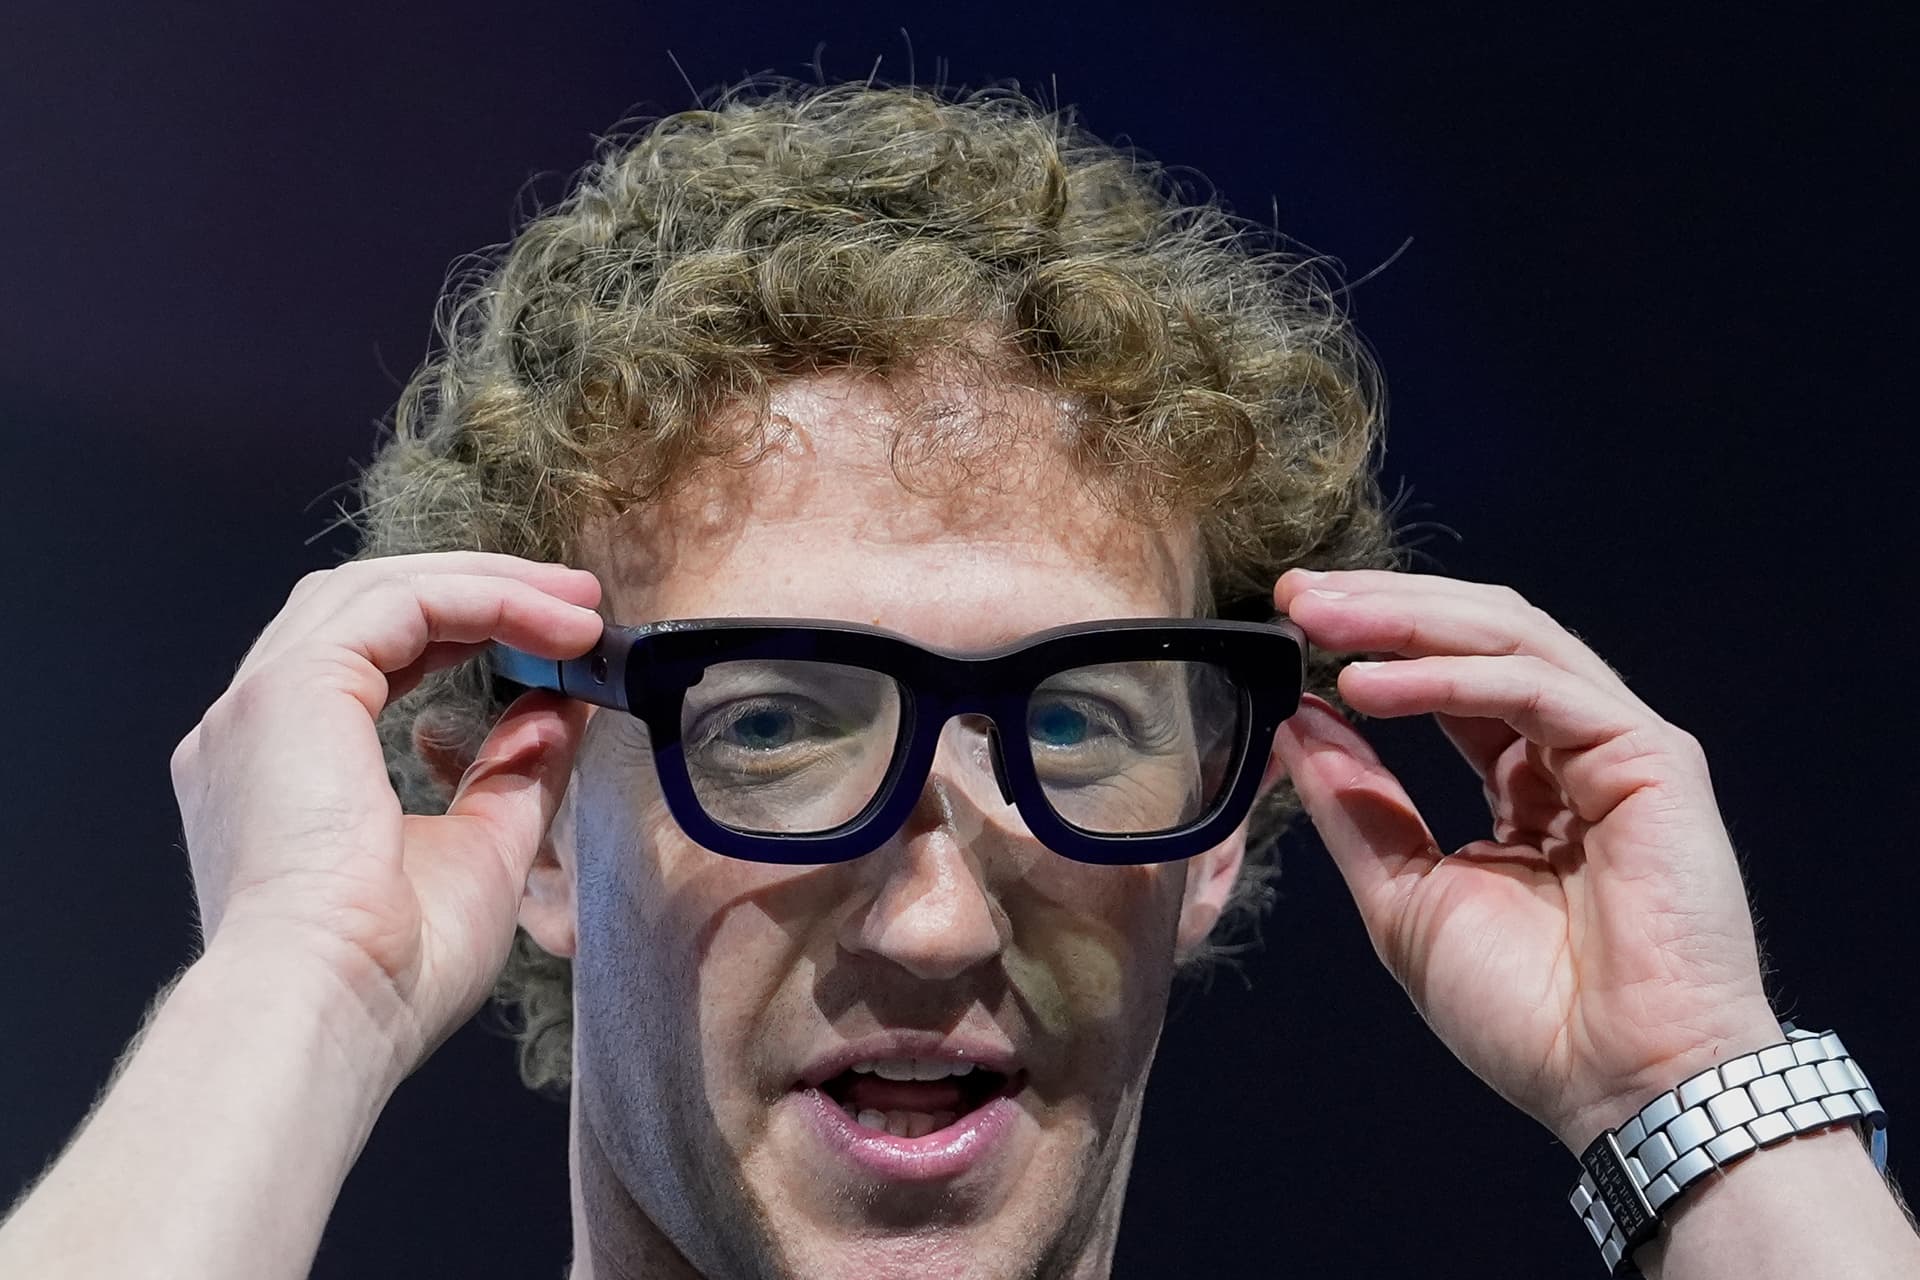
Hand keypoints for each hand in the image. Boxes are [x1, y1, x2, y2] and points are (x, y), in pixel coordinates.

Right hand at [169, 552, 603, 1078]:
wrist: (328, 1011)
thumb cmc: (391, 972)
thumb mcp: (482, 850)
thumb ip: (513, 771)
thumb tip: (557, 710)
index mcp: (283, 771)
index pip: (372, 657)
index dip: (466, 631)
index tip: (555, 641)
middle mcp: (255, 728)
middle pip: (367, 606)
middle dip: (480, 591)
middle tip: (577, 600)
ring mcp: (261, 703)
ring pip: (379, 591)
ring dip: (487, 585)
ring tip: (577, 603)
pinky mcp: (289, 689)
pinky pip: (398, 606)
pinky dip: (482, 601)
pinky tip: (553, 624)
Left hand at [1270, 568, 1779, 1150]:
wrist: (1616, 1087)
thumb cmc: (1526, 1012)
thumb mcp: (1405, 893)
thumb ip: (1357, 804)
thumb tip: (1295, 722)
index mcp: (1525, 781)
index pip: (1448, 674)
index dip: (1373, 639)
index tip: (1288, 622)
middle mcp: (1573, 749)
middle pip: (1479, 635)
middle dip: (1382, 607)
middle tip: (1295, 596)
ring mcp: (1616, 747)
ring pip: (1510, 639)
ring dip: (1405, 622)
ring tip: (1317, 620)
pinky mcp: (1650, 758)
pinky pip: (1536, 690)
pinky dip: (1447, 678)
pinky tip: (1371, 686)